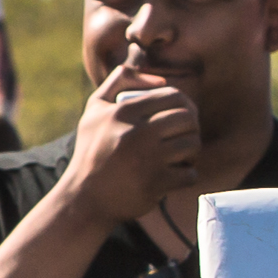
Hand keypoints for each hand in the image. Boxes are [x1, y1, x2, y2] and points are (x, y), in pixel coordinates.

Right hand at [56, 66, 197, 231]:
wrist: (84, 198)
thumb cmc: (92, 150)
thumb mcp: (95, 108)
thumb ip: (121, 79)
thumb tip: (160, 79)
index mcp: (123, 111)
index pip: (173, 96)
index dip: (185, 104)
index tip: (182, 115)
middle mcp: (135, 133)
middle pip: (188, 118)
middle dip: (192, 126)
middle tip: (184, 135)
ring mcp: (147, 160)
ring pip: (193, 145)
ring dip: (192, 151)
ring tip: (180, 155)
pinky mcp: (155, 184)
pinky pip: (190, 173)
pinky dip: (187, 175)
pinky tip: (174, 175)